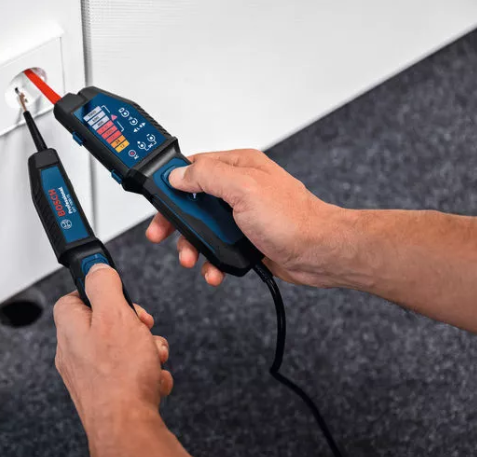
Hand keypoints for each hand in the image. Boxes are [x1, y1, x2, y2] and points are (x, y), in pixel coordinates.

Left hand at [53, 263, 172, 434]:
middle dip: (135, 326)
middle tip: (144, 331)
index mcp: (70, 326)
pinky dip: (146, 375)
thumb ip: (104, 285)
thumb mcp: (116, 313)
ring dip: (146, 351)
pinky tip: (151, 382)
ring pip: (123, 349)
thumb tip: (96, 268)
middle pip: (107, 323)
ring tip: (151, 360)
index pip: (77, 295)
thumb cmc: (119, 375)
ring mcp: (89, 375)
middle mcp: (74, 351)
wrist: (126, 427)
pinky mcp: (105, 394)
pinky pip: (130, 374)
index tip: (122, 296)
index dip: (103, 293)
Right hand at [146, 149, 346, 287]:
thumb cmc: (293, 219)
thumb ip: (207, 177)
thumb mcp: (244, 188)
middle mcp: (239, 188)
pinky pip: (218, 248)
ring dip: (193, 246)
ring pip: (203, 229)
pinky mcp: (246, 239)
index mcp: (238, 166)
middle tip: (161, 235)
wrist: (320, 254)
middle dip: (177, 222)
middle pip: (192, 201)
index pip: (193, 167)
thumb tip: (178, 175)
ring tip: (191, 260)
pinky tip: (214, 270)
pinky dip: (212, 261)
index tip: (156, 199)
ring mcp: (242, 215)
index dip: (171, 183)